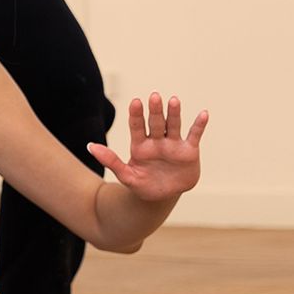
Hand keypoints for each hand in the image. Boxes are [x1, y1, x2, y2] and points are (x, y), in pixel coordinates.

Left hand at [88, 92, 209, 202]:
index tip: (135, 102)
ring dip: (174, 113)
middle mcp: (156, 141)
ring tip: (173, 100)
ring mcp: (173, 145)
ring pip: (173, 125)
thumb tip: (90, 146)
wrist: (163, 196)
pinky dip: (199, 125)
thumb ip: (110, 161)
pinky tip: (203, 114)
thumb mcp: (126, 176)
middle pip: (155, 123)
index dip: (136, 115)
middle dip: (155, 111)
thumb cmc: (142, 185)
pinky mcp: (189, 151)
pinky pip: (194, 135)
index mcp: (140, 146)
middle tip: (154, 96)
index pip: (137, 127)